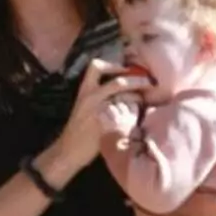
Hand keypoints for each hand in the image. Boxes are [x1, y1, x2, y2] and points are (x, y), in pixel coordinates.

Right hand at [43, 59, 141, 180]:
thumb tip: (119, 91)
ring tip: (144, 100)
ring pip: (124, 99)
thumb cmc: (77, 130)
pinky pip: (125, 115)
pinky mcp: (106, 125)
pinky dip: (134, 112)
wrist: (67, 150)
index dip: (113, 65)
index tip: (126, 68)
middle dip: (136, 80)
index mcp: (84, 91)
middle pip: (118, 82)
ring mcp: (99, 111)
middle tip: (148, 82)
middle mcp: (91, 97)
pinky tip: (138, 115)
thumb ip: (98, 97)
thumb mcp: (83, 107)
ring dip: (138, 97)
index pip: (96, 66)